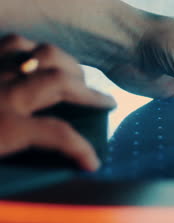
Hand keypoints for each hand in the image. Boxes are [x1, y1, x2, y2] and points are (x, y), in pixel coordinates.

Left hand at [0, 35, 115, 170]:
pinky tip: (40, 60)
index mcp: (4, 128)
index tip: (92, 163)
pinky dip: (33, 49)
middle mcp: (2, 95)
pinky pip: (13, 43)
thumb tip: (51, 168)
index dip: (82, 149)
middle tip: (102, 102)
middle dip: (88, 92)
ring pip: (42, 54)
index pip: (60, 134)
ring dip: (68, 65)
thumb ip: (21, 168)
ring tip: (77, 78)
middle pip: (60, 81)